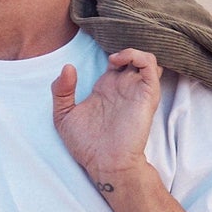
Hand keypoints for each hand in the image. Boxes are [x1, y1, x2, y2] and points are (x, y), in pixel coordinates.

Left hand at [51, 46, 160, 193]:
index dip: (107, 52)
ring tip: (116, 58)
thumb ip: (61, 91)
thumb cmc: (85, 146)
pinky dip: (139, 56)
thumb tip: (67, 67)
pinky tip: (120, 61)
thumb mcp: (63, 116)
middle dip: (122, 47)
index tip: (94, 52)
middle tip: (108, 53)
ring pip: (147, 58)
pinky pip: (151, 66)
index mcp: (106, 89)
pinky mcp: (146, 96)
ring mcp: (135, 90)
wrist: (105, 164)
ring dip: (134, 50)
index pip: (115, 62)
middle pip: (132, 57)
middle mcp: (123, 88)